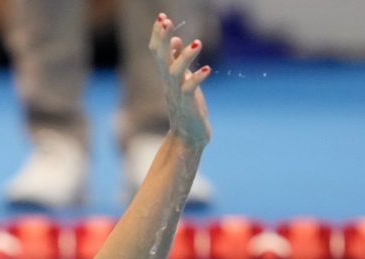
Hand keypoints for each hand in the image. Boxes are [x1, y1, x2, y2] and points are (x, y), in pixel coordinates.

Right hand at [149, 12, 211, 149]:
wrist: (188, 135)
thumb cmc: (186, 105)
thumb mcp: (181, 79)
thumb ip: (177, 59)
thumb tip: (176, 38)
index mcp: (166, 74)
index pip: (157, 51)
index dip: (157, 34)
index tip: (161, 17)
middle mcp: (169, 82)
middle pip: (162, 57)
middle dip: (163, 38)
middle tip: (165, 20)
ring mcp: (177, 92)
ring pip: (176, 71)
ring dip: (185, 56)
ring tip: (198, 42)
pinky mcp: (188, 103)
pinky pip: (190, 89)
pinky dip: (197, 78)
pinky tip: (207, 69)